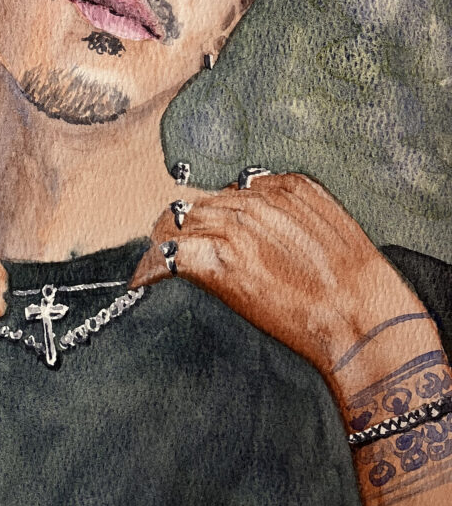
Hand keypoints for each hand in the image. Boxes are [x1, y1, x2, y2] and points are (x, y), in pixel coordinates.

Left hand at [130, 172, 427, 380]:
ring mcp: (235, 227)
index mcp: (286, 186)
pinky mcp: (220, 261)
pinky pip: (168, 256)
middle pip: (198, 204)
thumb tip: (266, 228)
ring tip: (153, 266)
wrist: (363, 319)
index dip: (214, 215)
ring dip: (164, 244)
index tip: (207, 234)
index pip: (229, 190)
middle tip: (174, 252)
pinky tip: (143, 282)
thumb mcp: (334, 229)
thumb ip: (297, 216)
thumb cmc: (359, 286)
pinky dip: (151, 269)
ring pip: (176, 222)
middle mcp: (255, 199)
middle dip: (186, 229)